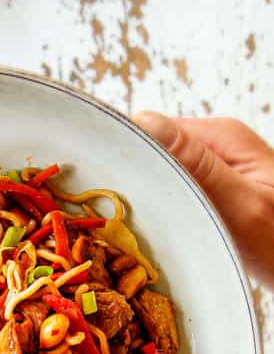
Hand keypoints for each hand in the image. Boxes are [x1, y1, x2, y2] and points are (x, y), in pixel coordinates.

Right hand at [133, 113, 273, 288]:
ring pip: (163, 175)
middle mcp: (217, 144)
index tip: (113, 191)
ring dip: (153, 201)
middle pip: (155, 152)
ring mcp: (217, 167)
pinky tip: (165, 234)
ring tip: (146, 231)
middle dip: (139, 182)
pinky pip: (177, 193)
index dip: (128, 156)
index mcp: (221, 136)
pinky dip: (167, 212)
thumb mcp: (240, 203)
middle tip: (129, 221)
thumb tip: (144, 119)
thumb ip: (195, 163)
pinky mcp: (216, 190)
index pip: (153, 129)